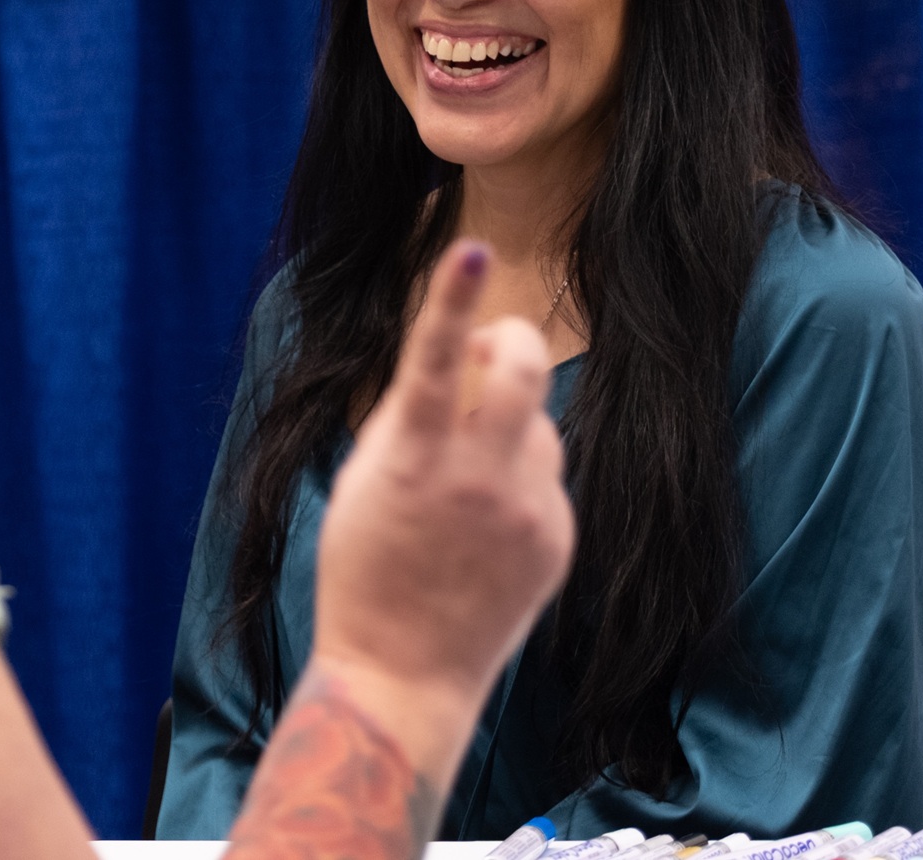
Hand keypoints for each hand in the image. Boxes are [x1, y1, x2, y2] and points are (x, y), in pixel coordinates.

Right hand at [308, 240, 573, 778]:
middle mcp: (479, 481)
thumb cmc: (364, 566)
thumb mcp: (364, 480)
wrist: (402, 674)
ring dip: (508, 424)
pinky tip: (483, 527)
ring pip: (539, 425)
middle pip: (524, 371)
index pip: (435, 360)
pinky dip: (518, 481)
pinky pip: (546, 479)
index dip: (449, 300)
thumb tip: (464, 364)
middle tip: (491, 344)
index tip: (466, 250)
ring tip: (465, 474)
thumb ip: (410, 417)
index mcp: (414, 462)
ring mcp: (527, 513)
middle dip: (511, 338)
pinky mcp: (558, 540)